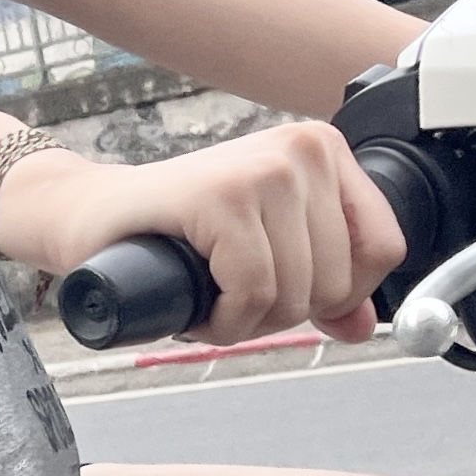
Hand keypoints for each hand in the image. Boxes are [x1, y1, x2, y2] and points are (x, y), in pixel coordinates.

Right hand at [0, 123, 405, 348]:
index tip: (289, 289)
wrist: (91, 218)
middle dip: (284, 312)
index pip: (385, 247)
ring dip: (248, 320)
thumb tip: (364, 327)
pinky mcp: (221, 195)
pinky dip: (223, 319)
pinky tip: (198, 306)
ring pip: (297, 292)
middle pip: (340, 280)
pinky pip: (253, 290)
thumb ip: (323, 284)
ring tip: (210, 295)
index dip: (341, 293)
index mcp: (322, 150)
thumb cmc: (175, 233)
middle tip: (231, 293)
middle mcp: (301, 147)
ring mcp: (262, 167)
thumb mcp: (266, 253)